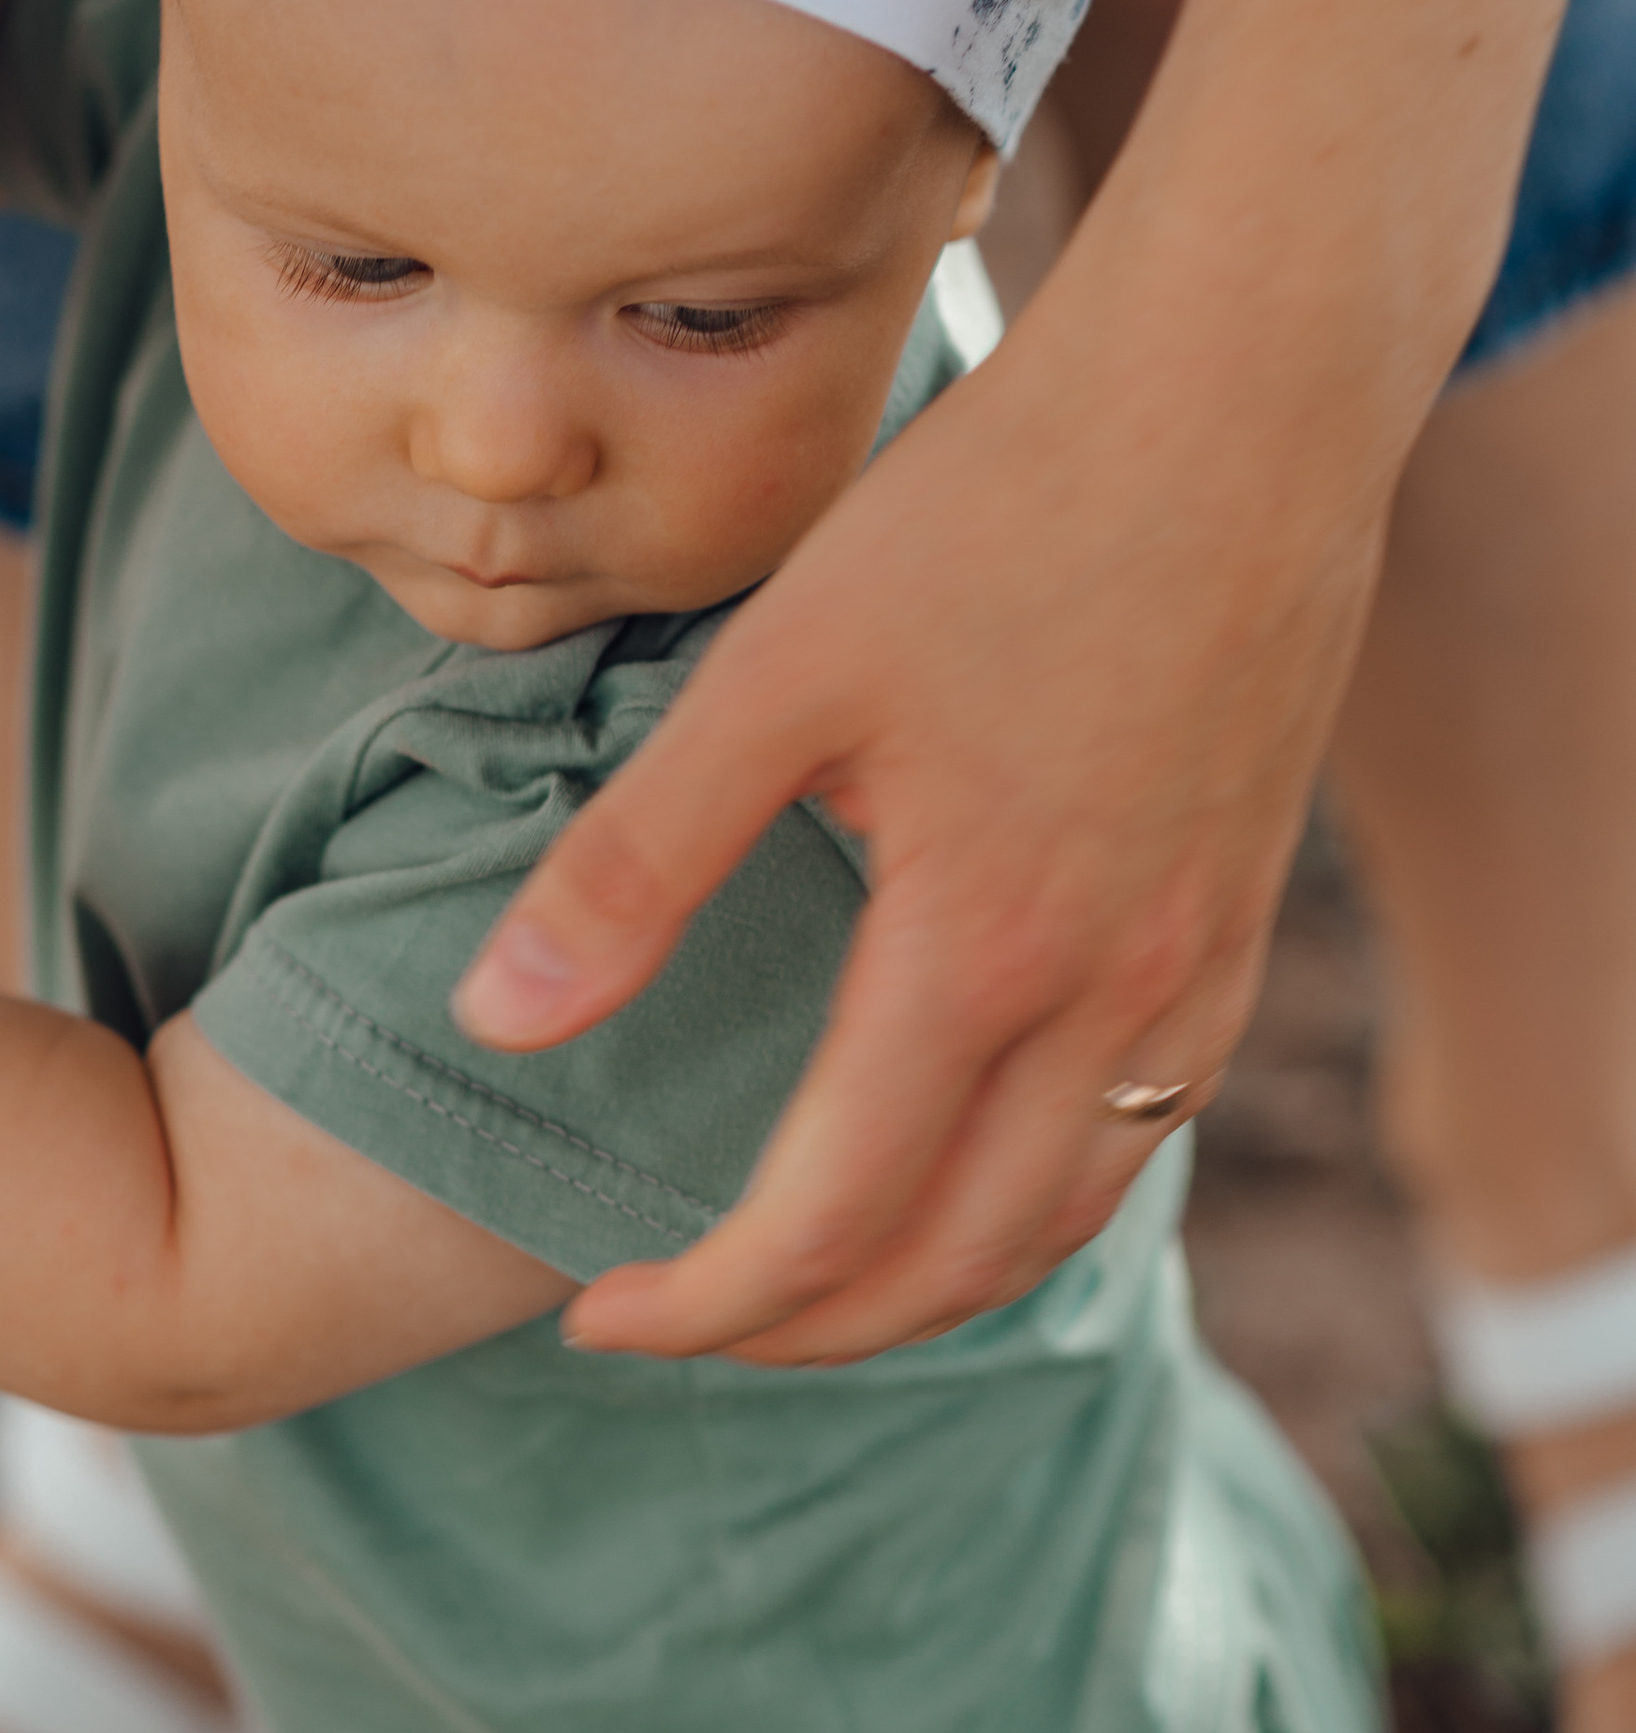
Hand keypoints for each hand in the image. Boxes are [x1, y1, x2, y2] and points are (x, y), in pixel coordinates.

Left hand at [457, 254, 1384, 1364]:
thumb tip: (490, 1021)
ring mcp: (1199, 970)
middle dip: (802, 1333)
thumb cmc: (994, 509)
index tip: (594, 1313)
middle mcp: (1112, 999)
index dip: (699, 1306)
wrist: (1236, 400)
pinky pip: (1142, 1131)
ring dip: (928, 1287)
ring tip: (807, 1283)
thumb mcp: (777, 675)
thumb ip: (633, 863)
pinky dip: (1040, 1200)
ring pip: (1065, 1220)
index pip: (823, 1226)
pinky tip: (964, 1162)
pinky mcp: (1241, 921)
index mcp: (979, 954)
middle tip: (681, 1324)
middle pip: (951, 1268)